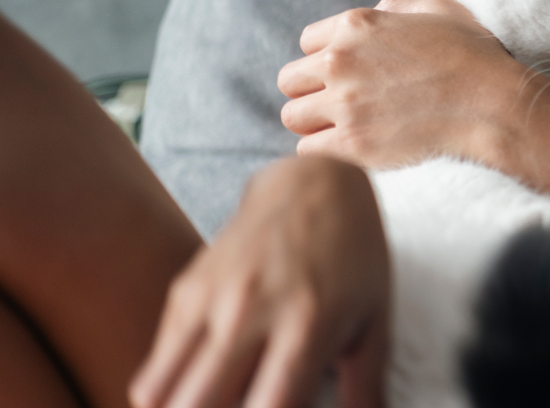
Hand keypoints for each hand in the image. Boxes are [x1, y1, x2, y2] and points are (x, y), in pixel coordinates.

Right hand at [128, 157, 389, 407]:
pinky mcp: (185, 292)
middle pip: (201, 407)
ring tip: (214, 406)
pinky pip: (153, 371)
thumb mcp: (375, 318)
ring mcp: (211, 301)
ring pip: (161, 395)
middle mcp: (251, 313)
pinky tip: (197, 394)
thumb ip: (368, 385)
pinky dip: (165, 396)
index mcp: (307, 325)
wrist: (313, 186)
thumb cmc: (353, 258)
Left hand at [278, 0, 524, 167]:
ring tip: (342, 128)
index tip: (349, 73)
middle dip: (311, 91)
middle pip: (290, 80)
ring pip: (293, 117)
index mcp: (356, 26)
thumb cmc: (473, 55)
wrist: (492, 105)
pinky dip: (323, 152)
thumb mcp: (439, 10)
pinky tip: (349, 149)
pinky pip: (307, 151)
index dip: (327, 57)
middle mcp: (340, 62)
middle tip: (339, 102)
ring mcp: (344, 105)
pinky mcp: (353, 144)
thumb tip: (381, 7)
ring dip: (314, 123)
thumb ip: (400, 5)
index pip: (307, 42)